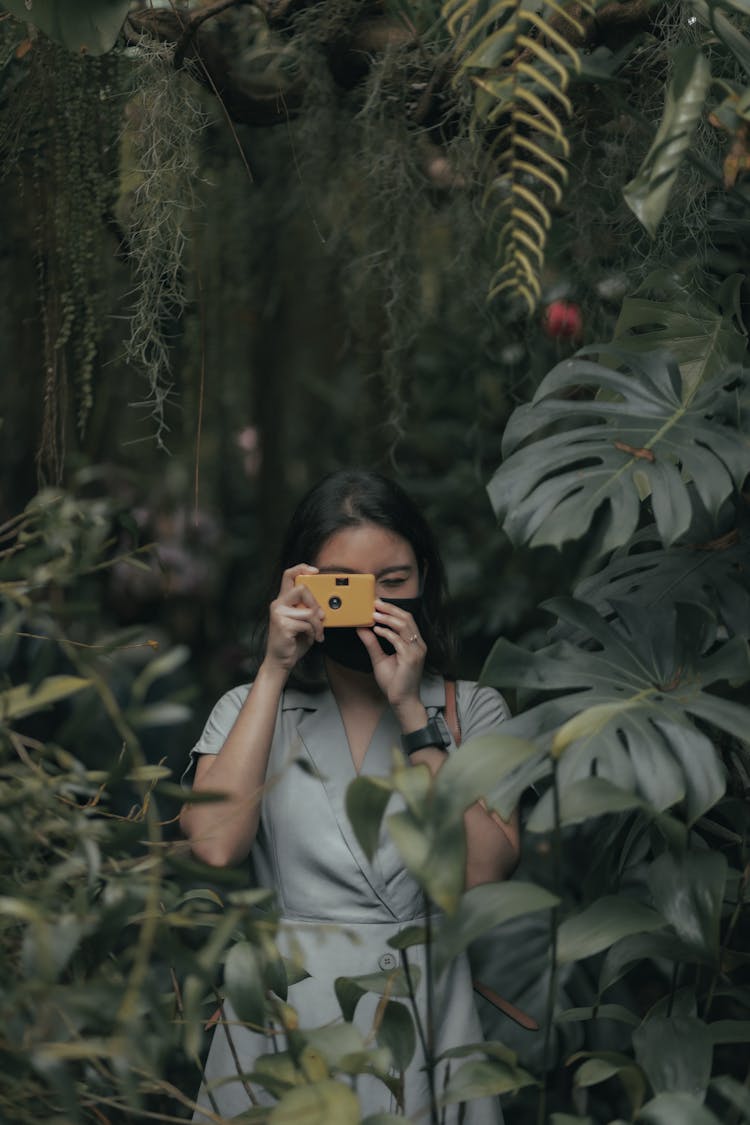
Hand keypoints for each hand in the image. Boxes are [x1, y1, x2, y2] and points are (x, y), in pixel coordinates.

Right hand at [264, 564, 324, 674]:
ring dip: (318, 625)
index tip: (315, 571)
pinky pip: (307, 624)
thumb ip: (309, 611)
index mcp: (283, 600)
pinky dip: (313, 633)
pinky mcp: (283, 625)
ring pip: (308, 611)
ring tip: (318, 633)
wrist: (281, 661)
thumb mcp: (303, 622)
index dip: (302, 568)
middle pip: (302, 589)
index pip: (288, 575)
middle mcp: (278, 604)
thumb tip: (322, 608)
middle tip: (321, 616)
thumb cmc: (293, 641)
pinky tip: (311, 638)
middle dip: (316, 603)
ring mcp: (279, 614)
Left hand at [357, 599, 425, 713]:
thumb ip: (372, 643)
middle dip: (390, 609)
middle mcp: (418, 645)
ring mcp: (416, 651)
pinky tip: (376, 630)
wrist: (402, 701)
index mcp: (414, 643)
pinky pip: (398, 640)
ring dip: (388, 618)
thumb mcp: (380, 659)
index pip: (406, 620)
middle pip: (407, 618)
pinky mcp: (411, 658)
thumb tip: (362, 629)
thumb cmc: (394, 682)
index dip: (393, 610)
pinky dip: (387, 633)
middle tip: (375, 603)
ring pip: (404, 626)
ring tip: (374, 614)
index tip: (378, 604)